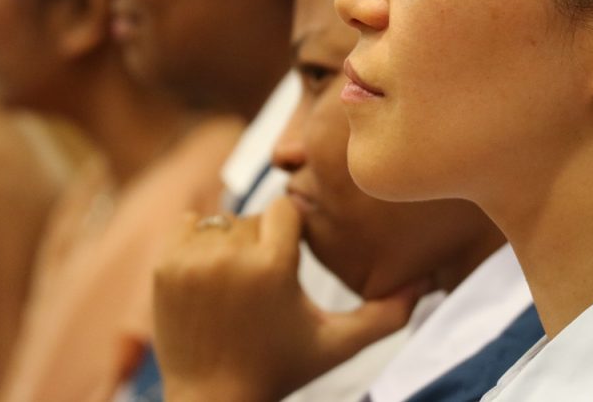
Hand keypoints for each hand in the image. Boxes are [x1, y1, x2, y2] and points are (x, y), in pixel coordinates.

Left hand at [153, 197, 427, 401]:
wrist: (212, 400)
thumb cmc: (281, 369)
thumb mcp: (337, 344)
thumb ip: (386, 315)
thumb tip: (428, 284)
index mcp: (274, 266)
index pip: (286, 210)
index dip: (290, 233)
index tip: (290, 259)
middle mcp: (231, 257)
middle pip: (253, 217)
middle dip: (261, 241)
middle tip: (263, 281)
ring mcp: (192, 261)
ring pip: (221, 221)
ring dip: (230, 242)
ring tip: (238, 282)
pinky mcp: (164, 267)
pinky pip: (187, 224)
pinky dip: (198, 240)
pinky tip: (211, 271)